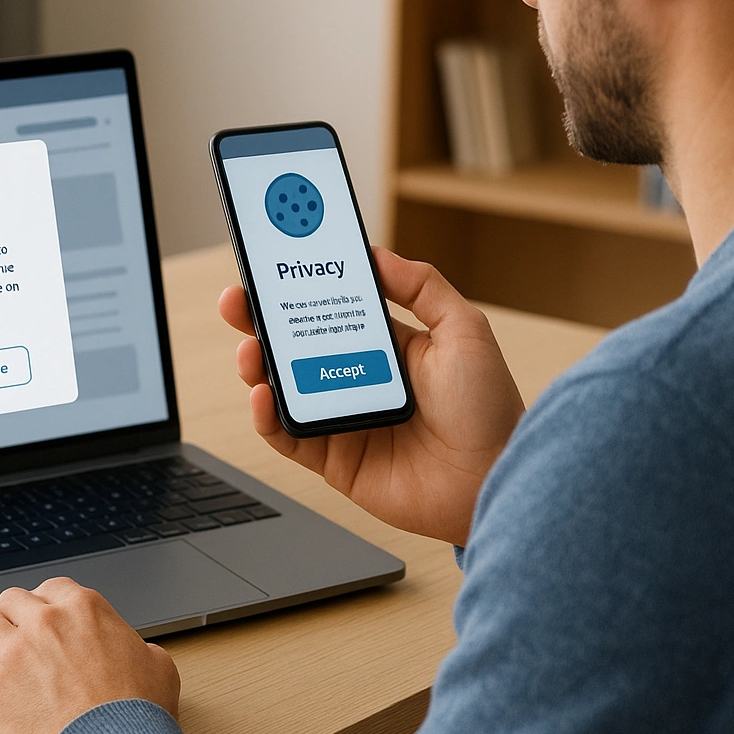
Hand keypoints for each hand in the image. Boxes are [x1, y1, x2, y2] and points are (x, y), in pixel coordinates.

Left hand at [0, 577, 180, 733]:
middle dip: (11, 617)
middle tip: (12, 636)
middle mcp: (45, 621)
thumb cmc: (136, 715)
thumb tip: (140, 652)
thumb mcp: (158, 667)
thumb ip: (140, 649)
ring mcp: (14, 650)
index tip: (41, 619)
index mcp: (84, 609)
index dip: (44, 605)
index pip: (52, 588)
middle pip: (11, 600)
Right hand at [220, 247, 523, 544]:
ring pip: (283, 387)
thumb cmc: (489, 410)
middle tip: (238, 299)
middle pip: (296, 345)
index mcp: (387, 347)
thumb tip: (376, 252)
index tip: (275, 264)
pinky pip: (287, 435)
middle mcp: (359, 380)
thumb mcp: (464, 330)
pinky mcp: (333, 459)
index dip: (301, 288)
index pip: (332, 309)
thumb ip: (422, 286)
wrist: (495, 480)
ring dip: (257, 365)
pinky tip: (263, 393)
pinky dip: (266, 415)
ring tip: (250, 348)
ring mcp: (343, 419)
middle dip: (261, 320)